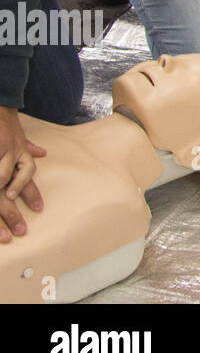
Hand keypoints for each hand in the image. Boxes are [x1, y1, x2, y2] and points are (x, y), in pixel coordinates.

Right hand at [0, 108, 45, 241]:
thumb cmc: (3, 120)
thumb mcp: (18, 132)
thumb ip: (28, 145)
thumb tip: (43, 152)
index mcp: (19, 153)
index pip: (27, 177)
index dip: (32, 193)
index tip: (40, 209)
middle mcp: (11, 156)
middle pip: (13, 190)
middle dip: (14, 214)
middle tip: (21, 231)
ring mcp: (0, 157)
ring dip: (1, 211)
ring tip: (3, 232)